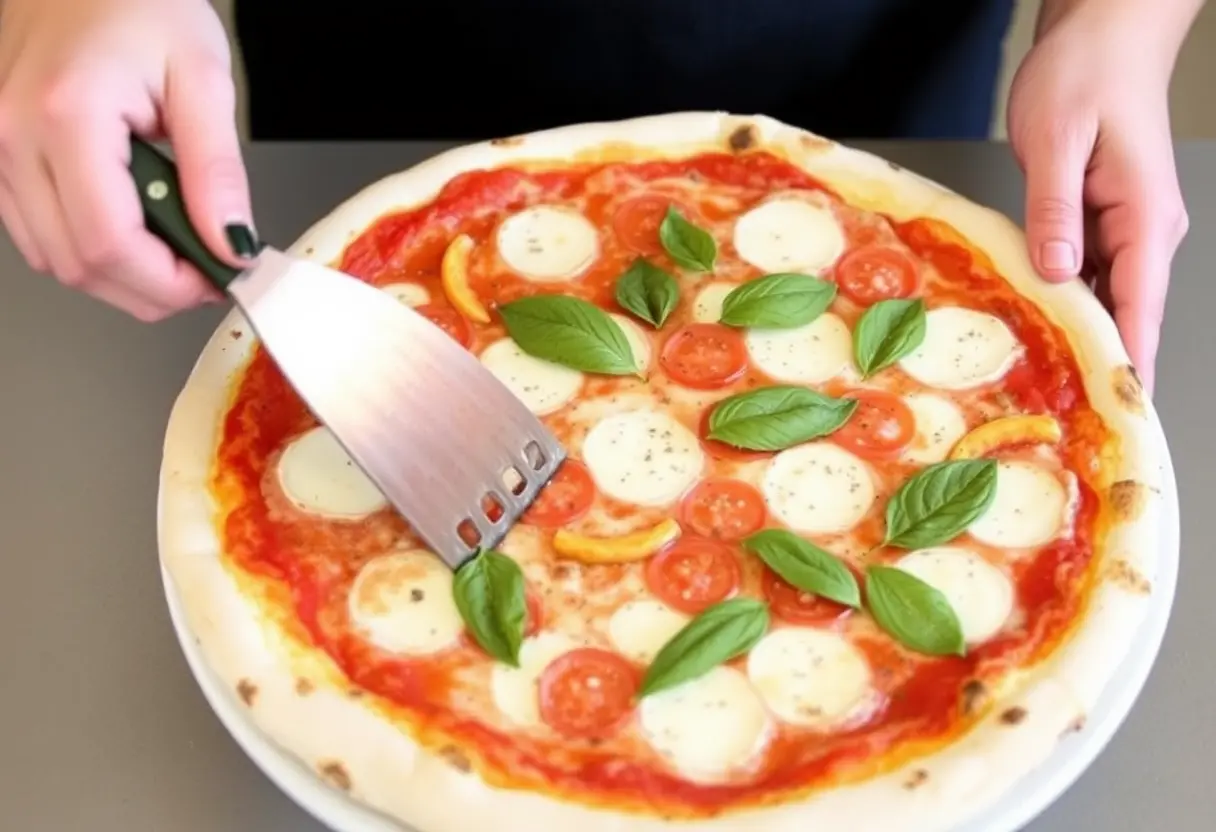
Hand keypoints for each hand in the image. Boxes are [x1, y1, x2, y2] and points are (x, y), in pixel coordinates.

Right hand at [0, 0, 254, 320]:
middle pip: (79, 265)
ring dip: (121, 276)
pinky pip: (38, 234)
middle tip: (206, 267)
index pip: (110, 244)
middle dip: (151, 289)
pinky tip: (136, 226)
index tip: (217, 277)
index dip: (169, 282)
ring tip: (176, 243)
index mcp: (67, 115)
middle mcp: (14, 136)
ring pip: (54, 260)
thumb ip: (217, 171)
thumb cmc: (142, 4)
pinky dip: (90, 249)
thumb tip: (231, 244)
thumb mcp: (204, 81)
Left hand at [1007, 2, 1189, 394]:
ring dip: (1076, 334)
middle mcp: (1145, 231)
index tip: (1115, 410)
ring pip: (1103, 297)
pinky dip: (1062, 299)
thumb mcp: (1057, 142)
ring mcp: (1125, 227)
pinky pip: (1085, 273)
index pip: (1140, 309)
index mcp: (1146, 218)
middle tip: (1059, 412)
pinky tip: (1032, 322)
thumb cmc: (1086, 74)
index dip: (1127, 364)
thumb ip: (1055, 210)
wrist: (1103, 32)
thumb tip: (1058, 270)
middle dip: (1096, 361)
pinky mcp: (1100, 219)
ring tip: (1040, 382)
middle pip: (1125, 314)